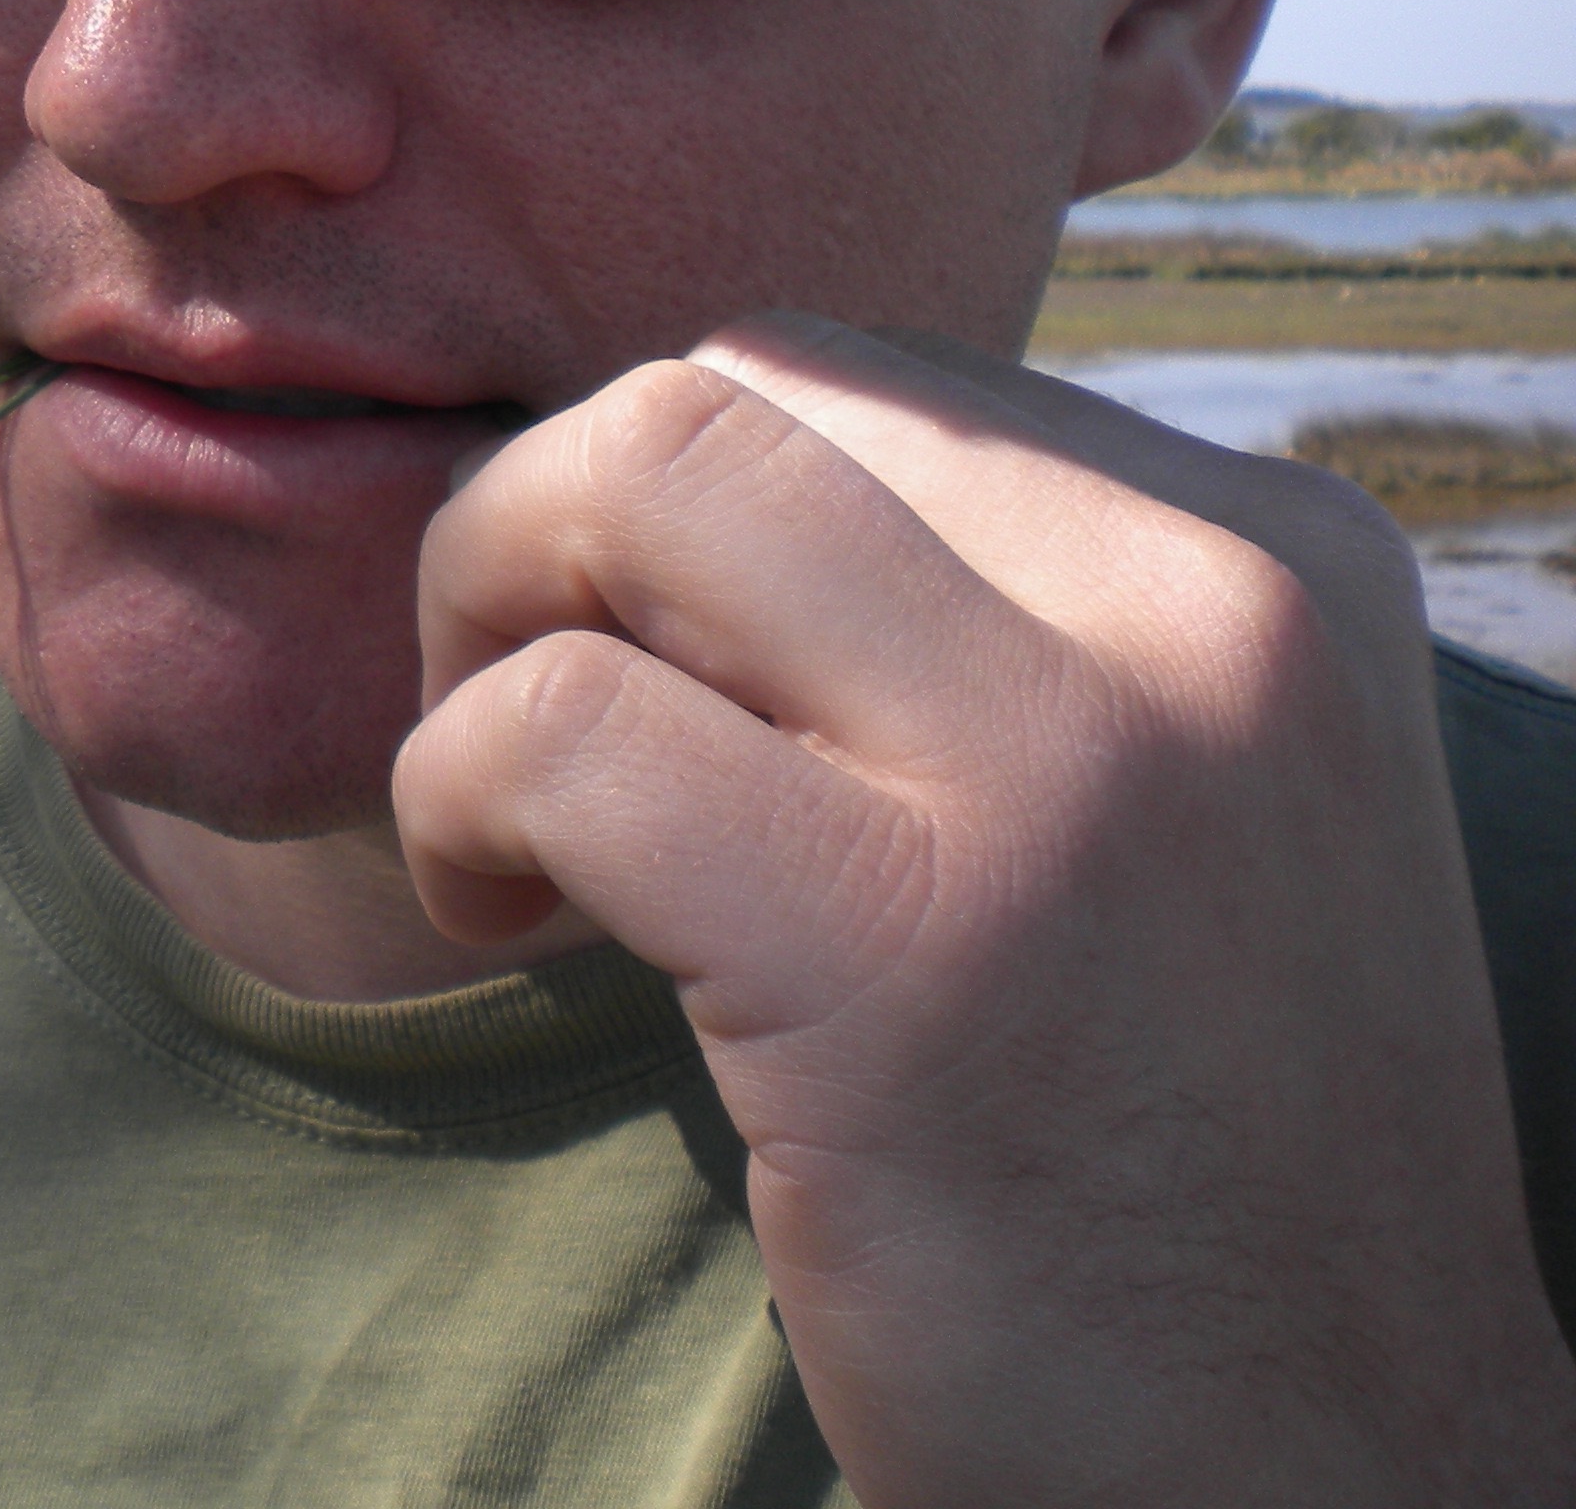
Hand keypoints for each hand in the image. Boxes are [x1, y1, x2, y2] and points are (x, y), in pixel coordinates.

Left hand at [388, 314, 1575, 1506]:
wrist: (1323, 1497)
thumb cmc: (1166, 1150)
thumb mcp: (1157, 808)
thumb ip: (972, 619)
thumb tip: (645, 479)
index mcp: (1270, 557)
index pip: (850, 377)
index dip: (665, 512)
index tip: (641, 679)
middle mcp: (1207, 612)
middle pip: (726, 386)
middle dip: (543, 527)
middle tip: (525, 723)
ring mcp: (1075, 771)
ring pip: (635, 474)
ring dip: (476, 623)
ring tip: (504, 816)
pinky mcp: (915, 950)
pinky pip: (557, 727)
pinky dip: (451, 798)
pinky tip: (499, 921)